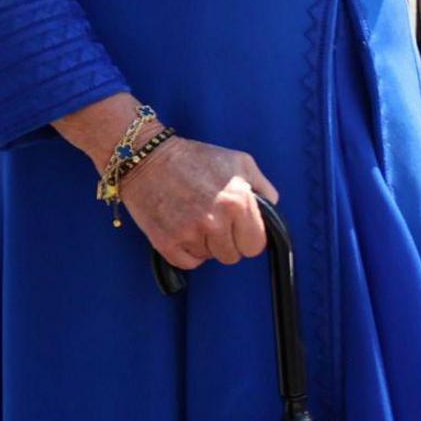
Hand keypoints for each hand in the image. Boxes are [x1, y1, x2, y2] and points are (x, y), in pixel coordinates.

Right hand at [119, 135, 272, 269]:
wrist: (148, 157)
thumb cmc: (197, 158)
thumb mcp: (241, 163)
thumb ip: (263, 189)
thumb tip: (272, 215)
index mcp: (238, 202)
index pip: (255, 245)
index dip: (249, 237)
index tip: (240, 228)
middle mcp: (215, 221)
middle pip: (232, 256)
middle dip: (228, 241)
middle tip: (215, 221)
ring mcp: (189, 234)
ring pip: (210, 258)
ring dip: (206, 244)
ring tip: (196, 218)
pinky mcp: (166, 243)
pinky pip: (188, 263)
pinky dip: (188, 252)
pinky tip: (183, 229)